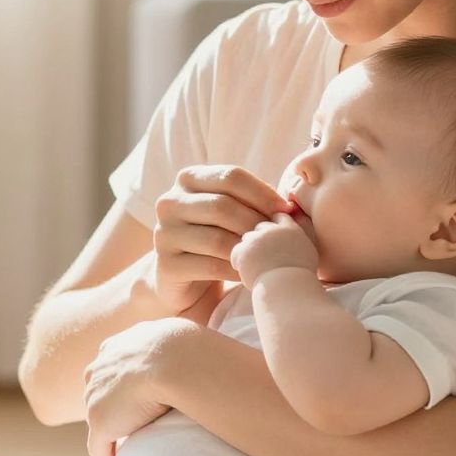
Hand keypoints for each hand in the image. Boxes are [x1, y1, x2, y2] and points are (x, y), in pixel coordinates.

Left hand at [83, 317, 196, 455]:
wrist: (174, 361)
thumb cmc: (184, 349)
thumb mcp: (173, 339)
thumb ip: (168, 347)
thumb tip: (184, 353)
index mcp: (113, 348)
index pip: (109, 370)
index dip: (121, 386)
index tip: (134, 397)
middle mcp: (98, 370)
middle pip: (99, 395)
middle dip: (112, 408)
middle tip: (134, 422)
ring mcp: (96, 398)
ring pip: (100, 420)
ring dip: (113, 432)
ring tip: (131, 445)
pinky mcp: (101, 423)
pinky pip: (99, 448)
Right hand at [146, 166, 285, 314]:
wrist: (185, 279)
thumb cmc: (218, 238)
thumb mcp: (234, 212)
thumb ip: (256, 201)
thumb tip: (291, 205)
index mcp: (188, 178)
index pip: (231, 176)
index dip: (263, 193)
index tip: (287, 210)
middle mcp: (170, 202)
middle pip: (222, 206)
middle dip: (257, 222)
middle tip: (280, 237)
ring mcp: (163, 234)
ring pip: (216, 239)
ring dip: (248, 249)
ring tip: (267, 256)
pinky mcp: (166, 265)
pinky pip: (210, 266)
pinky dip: (236, 270)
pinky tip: (250, 272)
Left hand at [231, 213, 318, 287]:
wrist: (287, 289)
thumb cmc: (300, 278)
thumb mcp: (308, 254)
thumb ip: (300, 240)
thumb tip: (293, 236)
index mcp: (291, 229)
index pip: (279, 217)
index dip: (274, 226)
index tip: (272, 237)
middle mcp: (273, 230)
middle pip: (260, 227)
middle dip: (260, 239)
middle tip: (261, 255)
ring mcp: (258, 240)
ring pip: (247, 238)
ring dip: (249, 250)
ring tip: (254, 265)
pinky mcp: (245, 251)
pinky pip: (236, 251)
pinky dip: (239, 261)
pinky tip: (245, 270)